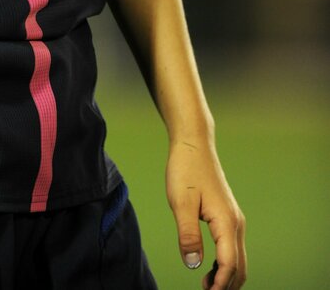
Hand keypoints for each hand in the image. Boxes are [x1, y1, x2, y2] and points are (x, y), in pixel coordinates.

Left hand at [166, 138, 246, 289]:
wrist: (194, 144)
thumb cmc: (185, 169)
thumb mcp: (180, 202)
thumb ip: (188, 234)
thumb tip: (193, 264)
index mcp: (226, 222)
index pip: (229, 264)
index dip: (220, 284)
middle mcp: (236, 223)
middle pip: (239, 267)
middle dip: (227, 285)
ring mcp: (234, 219)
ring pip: (238, 259)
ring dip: (227, 276)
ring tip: (206, 286)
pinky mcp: (228, 216)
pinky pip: (232, 248)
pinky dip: (226, 264)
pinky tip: (210, 267)